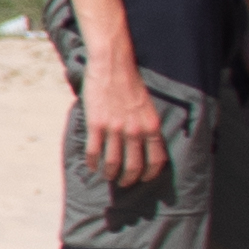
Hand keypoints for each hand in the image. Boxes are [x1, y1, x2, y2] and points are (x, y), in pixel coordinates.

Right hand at [81, 57, 167, 184]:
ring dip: (110, 173)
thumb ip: (147, 125)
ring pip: (113, 162)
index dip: (150, 173)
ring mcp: (115, 128)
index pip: (156, 159)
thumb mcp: (148, 106)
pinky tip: (92, 165)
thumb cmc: (131, 83)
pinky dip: (93, 162)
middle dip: (129, 179)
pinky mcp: (96, 124)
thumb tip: (144, 144)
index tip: (144, 179)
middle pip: (134, 165)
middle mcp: (135, 130)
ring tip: (108, 176)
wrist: (113, 66)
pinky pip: (94, 151)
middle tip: (124, 183)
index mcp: (151, 126)